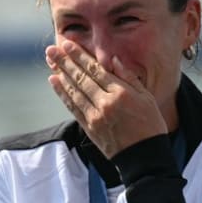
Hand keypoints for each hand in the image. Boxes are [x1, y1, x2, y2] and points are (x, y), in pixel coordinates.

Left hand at [45, 41, 167, 157]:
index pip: (96, 70)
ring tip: (51, 60)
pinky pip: (73, 107)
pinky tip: (55, 81)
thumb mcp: (147, 98)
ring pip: (74, 91)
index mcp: (122, 94)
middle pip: (82, 78)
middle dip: (66, 61)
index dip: (80, 56)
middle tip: (52, 49)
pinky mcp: (90, 129)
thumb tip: (112, 60)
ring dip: (61, 74)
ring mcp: (95, 117)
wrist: (145, 158)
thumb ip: (129, 78)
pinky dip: (62, 93)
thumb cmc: (150, 126)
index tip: (68, 44)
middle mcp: (106, 104)